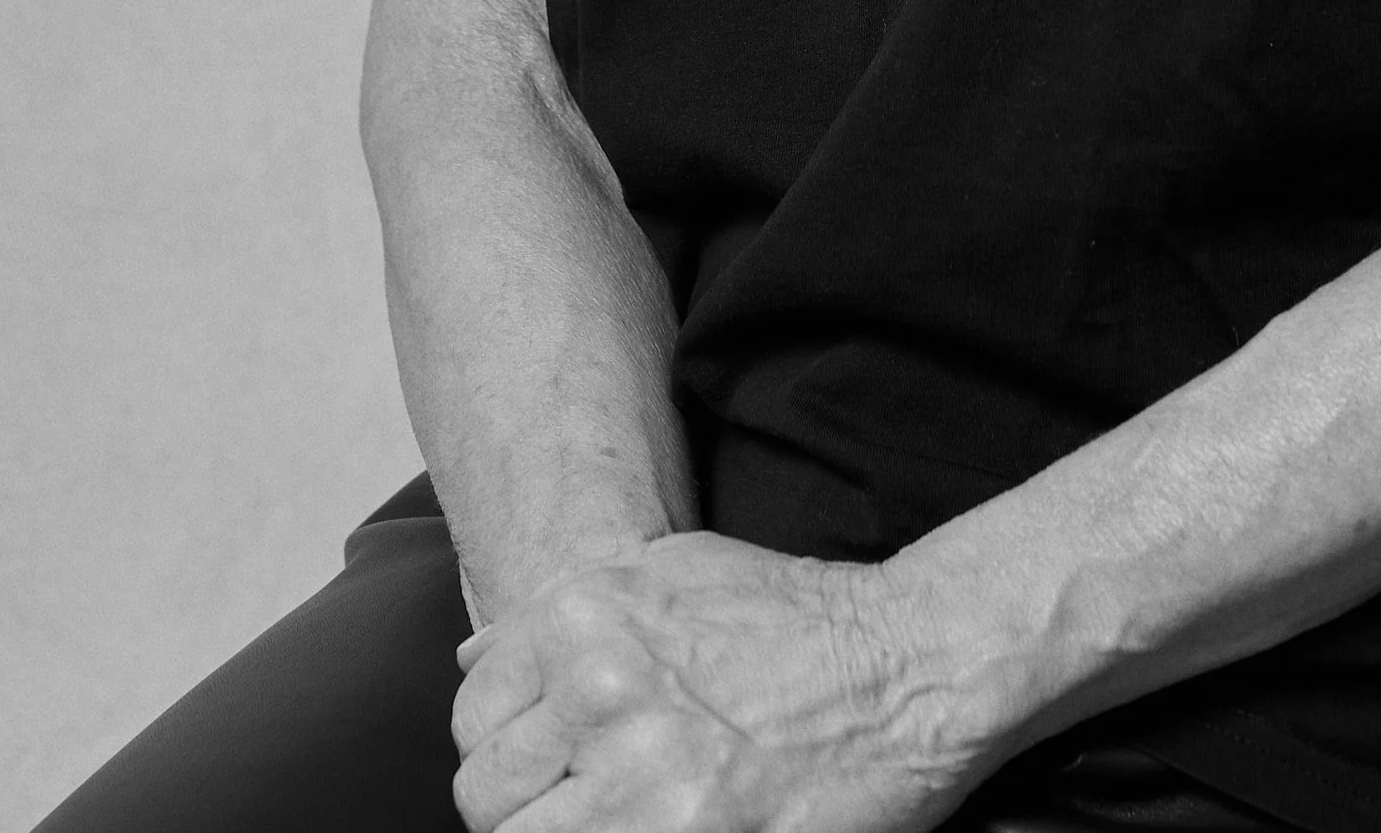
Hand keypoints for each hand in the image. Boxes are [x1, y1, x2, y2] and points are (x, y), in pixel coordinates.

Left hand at [449, 531, 981, 832]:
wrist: (907, 665)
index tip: (552, 761)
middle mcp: (598, 691)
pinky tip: (656, 828)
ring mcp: (639, 777)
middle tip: (589, 803)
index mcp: (582, 617)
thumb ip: (562, 616)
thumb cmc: (793, 617)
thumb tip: (472, 657)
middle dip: (527, 809)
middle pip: (488, 798)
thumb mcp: (669, 573)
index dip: (507, 750)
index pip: (473, 720)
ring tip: (625, 818)